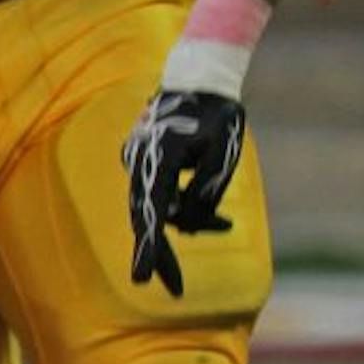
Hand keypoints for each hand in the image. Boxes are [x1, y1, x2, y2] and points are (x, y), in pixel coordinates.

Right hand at [121, 89, 246, 297]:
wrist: (199, 74)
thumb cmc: (218, 111)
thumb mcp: (222, 153)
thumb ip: (206, 190)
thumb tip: (190, 223)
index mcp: (160, 158)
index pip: (152, 212)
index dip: (150, 249)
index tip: (143, 280)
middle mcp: (141, 160)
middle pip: (147, 216)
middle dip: (161, 252)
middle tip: (175, 289)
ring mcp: (139, 158)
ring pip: (158, 204)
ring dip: (187, 219)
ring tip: (224, 224)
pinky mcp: (145, 158)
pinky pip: (160, 191)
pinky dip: (182, 203)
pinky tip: (215, 216)